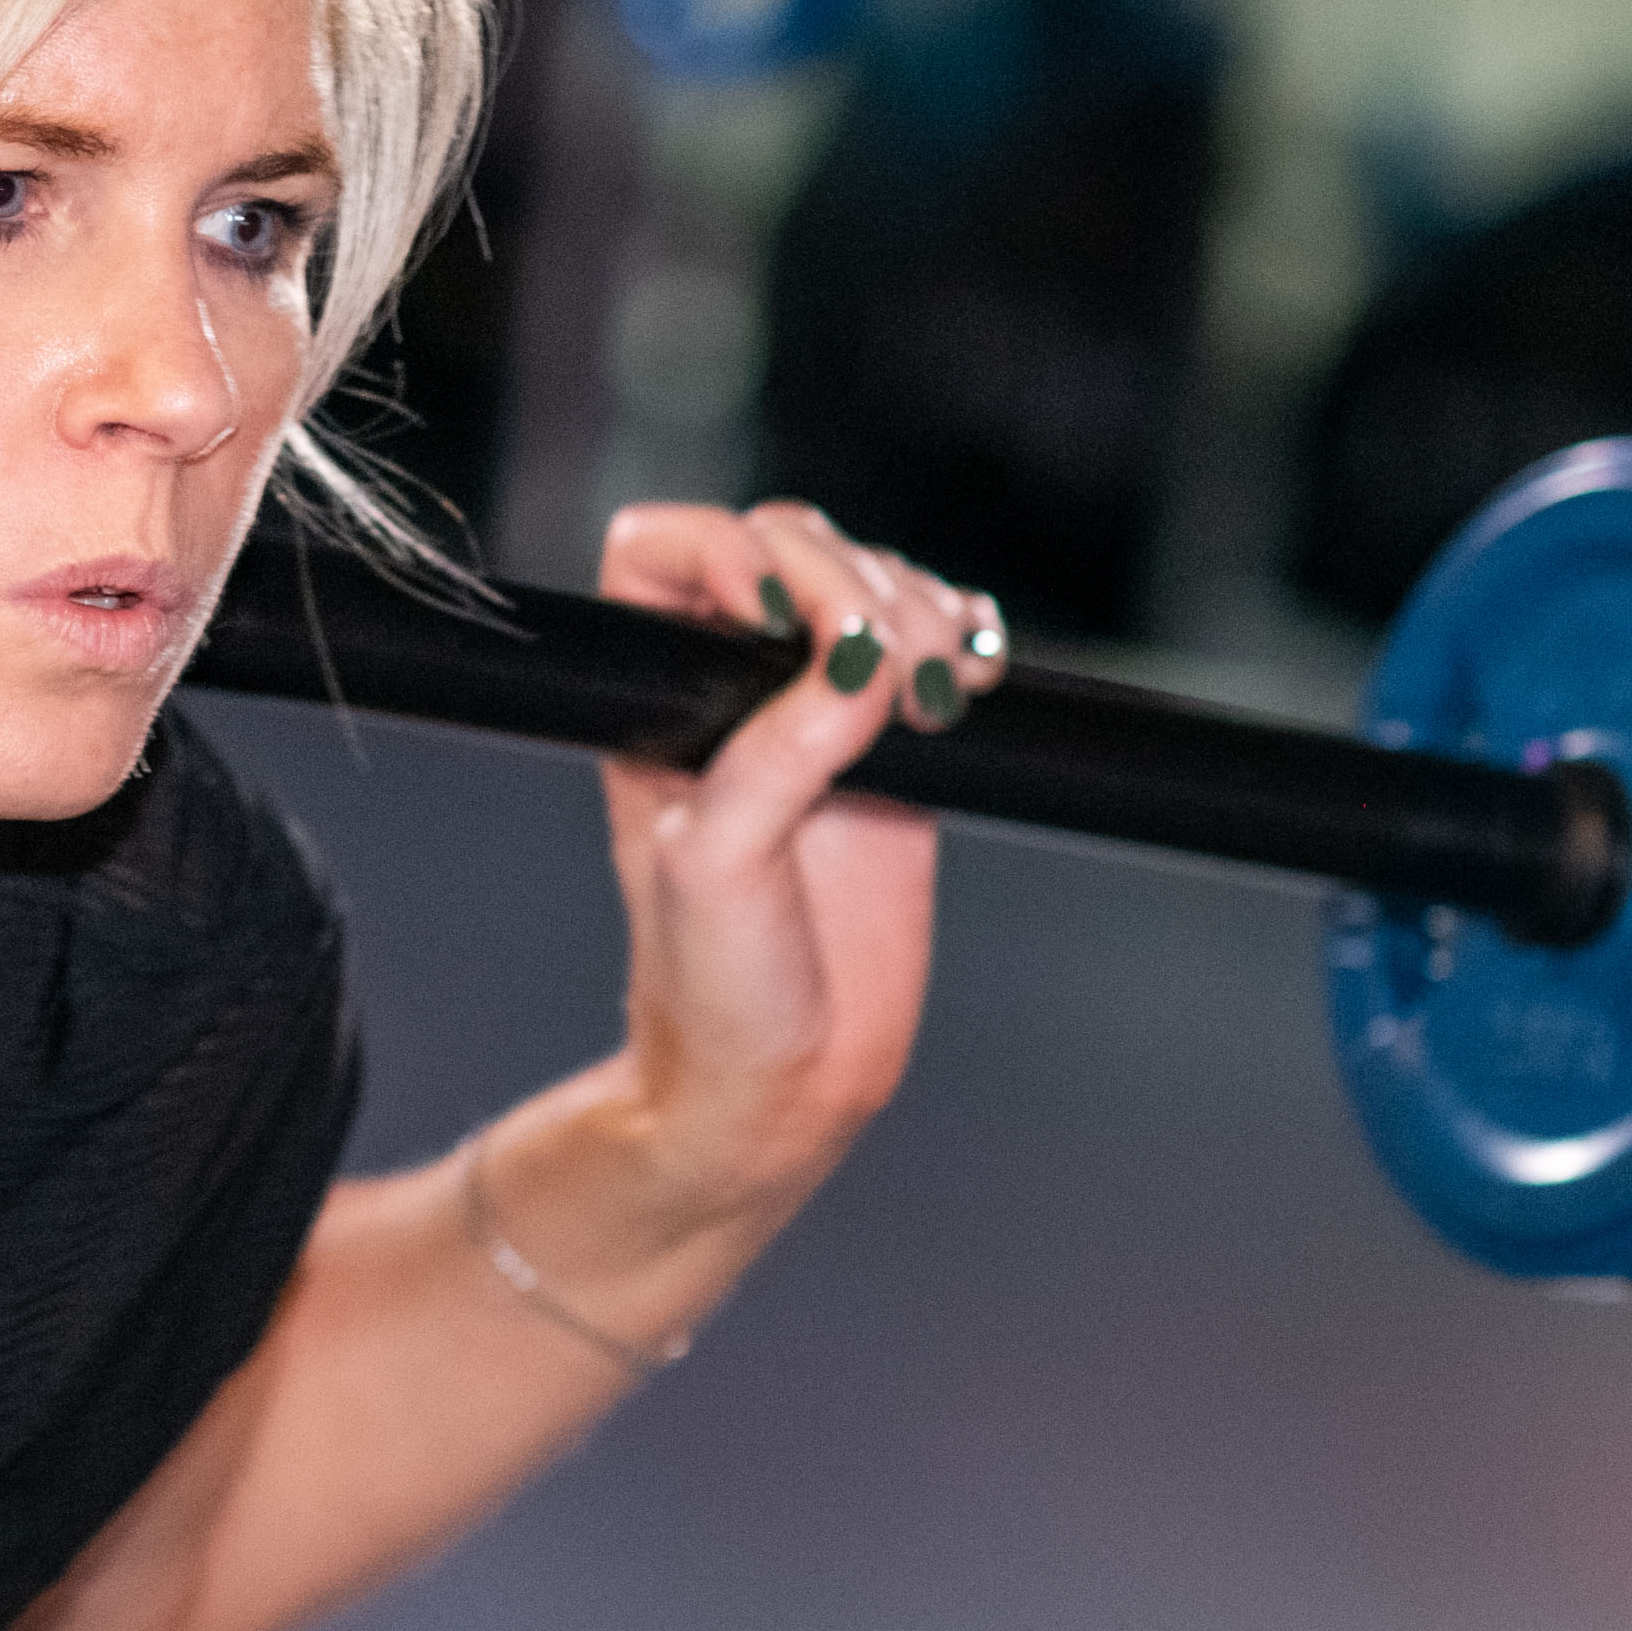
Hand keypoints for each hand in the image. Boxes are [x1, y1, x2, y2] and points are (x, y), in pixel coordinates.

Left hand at [589, 498, 1004, 1234]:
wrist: (783, 1084)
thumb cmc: (710, 989)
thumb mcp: (717, 866)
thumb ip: (779, 755)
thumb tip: (859, 662)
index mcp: (660, 696)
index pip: (668, 551)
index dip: (727, 551)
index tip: (775, 614)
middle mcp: (737, 689)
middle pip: (794, 545)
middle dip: (852, 583)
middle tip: (887, 678)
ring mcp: (822, 713)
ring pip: (876, 586)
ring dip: (919, 613)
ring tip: (932, 699)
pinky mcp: (900, 750)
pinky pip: (941, 648)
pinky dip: (968, 642)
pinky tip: (971, 690)